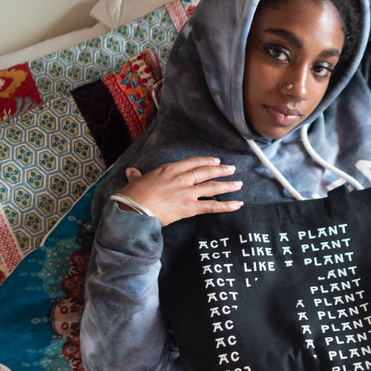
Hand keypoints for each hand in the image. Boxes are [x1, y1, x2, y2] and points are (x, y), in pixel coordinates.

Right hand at [117, 156, 242, 225]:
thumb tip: (132, 172)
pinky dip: (226, 206)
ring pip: (212, 187)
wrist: (134, 210)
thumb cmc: (133, 196)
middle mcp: (181, 178)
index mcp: (169, 170)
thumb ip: (137, 176)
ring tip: (238, 184)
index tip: (215, 161)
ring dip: (227, 185)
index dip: (205, 161)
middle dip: (221, 170)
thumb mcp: (136, 181)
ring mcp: (187, 193)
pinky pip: (212, 206)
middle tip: (232, 169)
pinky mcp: (190, 207)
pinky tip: (237, 204)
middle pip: (206, 172)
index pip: (192, 163)